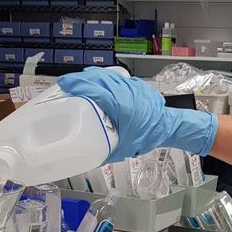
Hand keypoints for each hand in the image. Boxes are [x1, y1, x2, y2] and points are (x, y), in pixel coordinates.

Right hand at [58, 68, 217, 160]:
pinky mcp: (135, 84)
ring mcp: (130, 85)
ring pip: (106, 74)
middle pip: (97, 77)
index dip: (76, 84)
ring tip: (79, 82)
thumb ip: (105, 152)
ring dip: (91, 76)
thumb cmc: (147, 136)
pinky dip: (104, 77)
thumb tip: (89, 157)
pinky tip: (98, 83)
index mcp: (120, 105)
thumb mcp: (123, 147)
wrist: (168, 126)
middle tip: (67, 84)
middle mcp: (124, 91)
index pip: (93, 88)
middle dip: (80, 78)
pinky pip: (115, 76)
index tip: (64, 84)